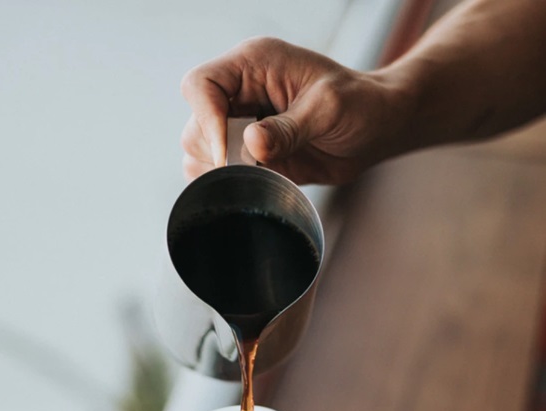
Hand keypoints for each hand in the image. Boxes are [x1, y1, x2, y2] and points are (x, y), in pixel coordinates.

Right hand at [180, 37, 407, 185]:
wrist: (375, 129)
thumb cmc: (360, 105)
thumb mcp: (329, 109)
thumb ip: (289, 128)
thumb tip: (250, 144)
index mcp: (253, 65)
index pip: (201, 85)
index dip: (206, 120)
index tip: (228, 153)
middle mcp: (240, 92)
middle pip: (195, 125)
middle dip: (217, 154)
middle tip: (255, 170)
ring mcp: (241, 125)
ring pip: (199, 153)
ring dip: (223, 174)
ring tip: (262, 176)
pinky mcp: (248, 155)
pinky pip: (218, 173)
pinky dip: (230, 186)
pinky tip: (259, 185)